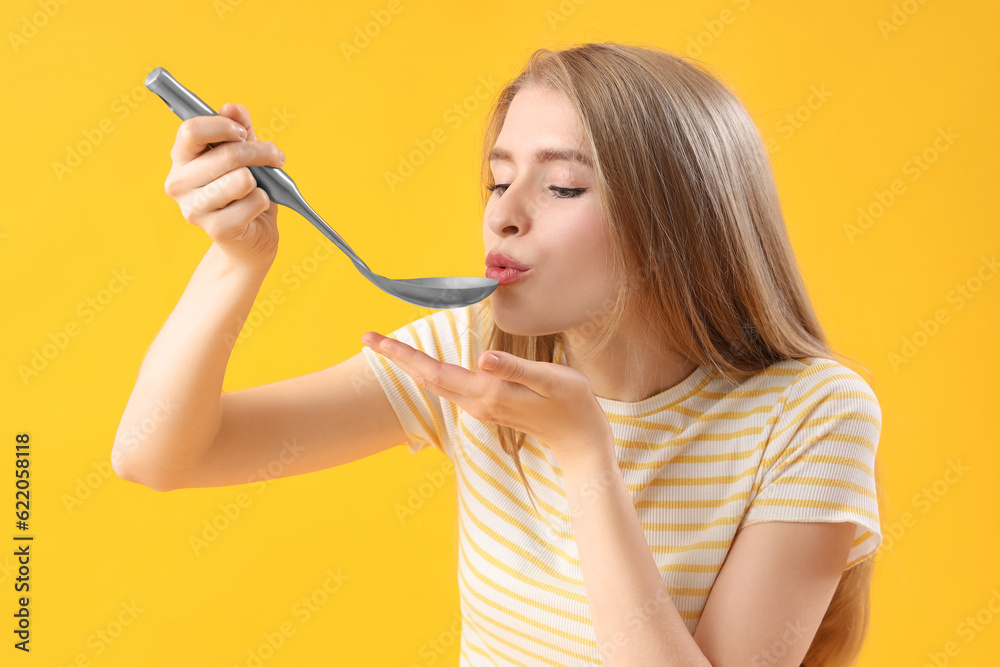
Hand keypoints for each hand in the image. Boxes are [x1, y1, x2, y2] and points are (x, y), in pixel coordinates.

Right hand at [164, 102, 285, 267]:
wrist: (251, 236)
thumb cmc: (244, 190)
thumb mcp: (243, 153)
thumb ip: (238, 128)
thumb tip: (232, 108)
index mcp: (181, 158)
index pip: (191, 130)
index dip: (223, 126)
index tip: (243, 133)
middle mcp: (179, 183)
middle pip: (227, 154)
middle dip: (260, 152)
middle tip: (275, 157)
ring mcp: (194, 209)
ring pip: (241, 179)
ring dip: (262, 180)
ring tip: (261, 186)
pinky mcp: (215, 229)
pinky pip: (253, 201)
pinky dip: (263, 201)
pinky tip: (256, 208)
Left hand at [361, 331, 614, 467]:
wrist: (581, 443)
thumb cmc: (573, 406)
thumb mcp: (551, 380)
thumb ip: (515, 369)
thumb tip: (481, 358)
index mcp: (487, 393)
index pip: (434, 371)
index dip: (402, 355)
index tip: (373, 340)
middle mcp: (477, 403)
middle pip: (427, 378)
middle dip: (397, 358)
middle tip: (367, 338)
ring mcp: (481, 408)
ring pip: (436, 384)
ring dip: (411, 366)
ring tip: (388, 347)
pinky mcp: (489, 407)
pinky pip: (450, 388)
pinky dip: (431, 373)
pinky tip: (425, 365)